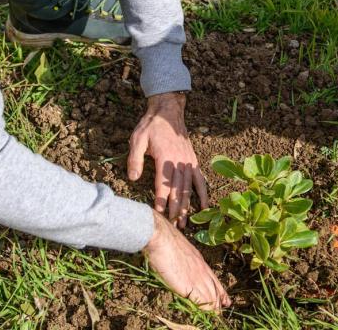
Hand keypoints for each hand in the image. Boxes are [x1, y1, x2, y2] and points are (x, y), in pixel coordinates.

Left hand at [128, 92, 207, 227]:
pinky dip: (203, 193)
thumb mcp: (137, 139)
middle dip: (176, 209)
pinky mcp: (193, 161)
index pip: (163, 184)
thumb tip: (132, 178)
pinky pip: (200, 180)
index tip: (160, 214)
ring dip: (188, 206)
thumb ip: (135, 159)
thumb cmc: (151, 126)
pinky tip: (205, 207)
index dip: (161, 200)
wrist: (169, 112)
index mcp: (165, 158)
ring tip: (185, 223)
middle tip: (174, 226)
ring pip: (189, 188)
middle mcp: (179, 162)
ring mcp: (188, 162)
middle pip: (178, 190)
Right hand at [144, 210, 230, 309]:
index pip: (213, 279)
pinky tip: (209, 316)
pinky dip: (206, 310)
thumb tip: (179, 264)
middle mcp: (202, 270)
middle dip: (220, 300)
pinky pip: (202, 301)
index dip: (220, 290)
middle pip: (215, 289)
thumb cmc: (165, 240)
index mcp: (200, 261)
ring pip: (211, 297)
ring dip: (214, 308)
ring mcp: (197, 278)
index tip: (224, 297)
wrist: (162, 238)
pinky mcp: (189, 286)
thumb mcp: (180, 249)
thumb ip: (183, 260)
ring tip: (217, 316)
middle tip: (224, 308)